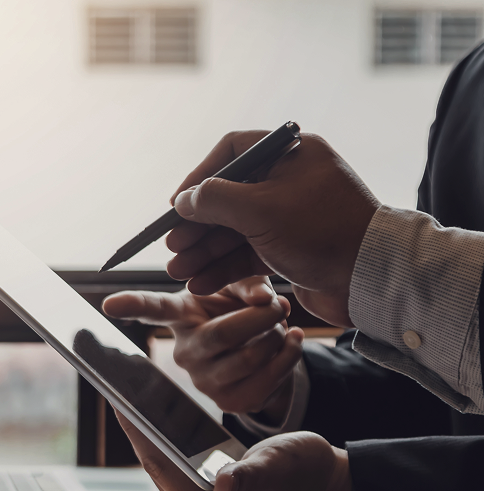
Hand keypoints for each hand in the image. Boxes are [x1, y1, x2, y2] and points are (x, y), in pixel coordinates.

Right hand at [102, 277, 303, 420]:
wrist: (264, 349)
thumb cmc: (243, 310)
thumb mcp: (243, 287)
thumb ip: (250, 283)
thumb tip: (264, 299)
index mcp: (181, 316)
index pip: (153, 310)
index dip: (131, 305)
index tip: (108, 304)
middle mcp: (184, 352)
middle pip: (222, 334)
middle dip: (261, 317)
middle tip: (280, 304)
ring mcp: (204, 382)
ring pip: (250, 357)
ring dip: (278, 337)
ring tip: (282, 325)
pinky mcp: (230, 403)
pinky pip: (267, 380)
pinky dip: (289, 357)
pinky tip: (291, 342)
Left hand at [116, 411, 350, 490]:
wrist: (324, 484)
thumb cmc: (307, 473)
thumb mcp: (280, 465)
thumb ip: (251, 475)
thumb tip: (224, 485)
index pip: (162, 467)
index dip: (138, 431)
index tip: (118, 398)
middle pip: (156, 467)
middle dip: (136, 428)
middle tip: (115, 388)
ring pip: (161, 465)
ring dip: (145, 433)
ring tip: (125, 396)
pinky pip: (172, 465)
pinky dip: (162, 439)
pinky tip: (148, 412)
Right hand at [165, 130, 379, 327]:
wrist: (373, 278)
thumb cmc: (323, 232)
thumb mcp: (260, 210)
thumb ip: (215, 200)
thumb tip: (184, 200)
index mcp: (290, 155)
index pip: (231, 153)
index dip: (199, 178)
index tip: (176, 205)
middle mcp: (290, 181)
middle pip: (228, 197)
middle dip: (196, 226)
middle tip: (172, 246)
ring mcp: (290, 216)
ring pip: (234, 229)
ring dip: (204, 251)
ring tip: (179, 272)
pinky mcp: (291, 248)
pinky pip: (248, 253)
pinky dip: (224, 267)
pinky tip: (201, 283)